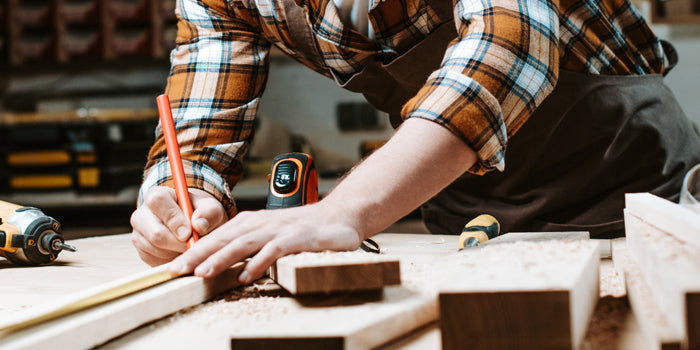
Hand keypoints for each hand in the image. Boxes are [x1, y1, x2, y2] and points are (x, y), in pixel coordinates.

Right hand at [130, 186, 228, 265]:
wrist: (194, 228)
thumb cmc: (200, 214)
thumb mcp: (211, 209)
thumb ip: (209, 212)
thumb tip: (199, 225)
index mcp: (157, 195)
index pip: (158, 202)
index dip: (174, 219)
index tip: (189, 233)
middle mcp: (142, 214)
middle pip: (156, 232)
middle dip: (179, 242)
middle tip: (193, 244)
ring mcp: (139, 234)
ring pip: (156, 249)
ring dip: (177, 251)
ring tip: (189, 246)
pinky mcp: (142, 251)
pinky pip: (155, 260)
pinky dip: (171, 259)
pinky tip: (180, 252)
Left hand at [167, 201, 362, 283]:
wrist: (340, 216)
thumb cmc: (302, 229)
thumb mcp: (271, 235)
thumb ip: (248, 246)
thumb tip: (219, 264)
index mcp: (251, 222)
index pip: (216, 237)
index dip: (193, 252)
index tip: (172, 268)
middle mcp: (261, 223)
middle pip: (224, 239)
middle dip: (197, 255)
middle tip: (176, 271)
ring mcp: (279, 229)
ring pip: (244, 243)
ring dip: (221, 258)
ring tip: (202, 274)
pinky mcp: (297, 238)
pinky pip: (274, 250)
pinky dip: (259, 262)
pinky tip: (246, 276)